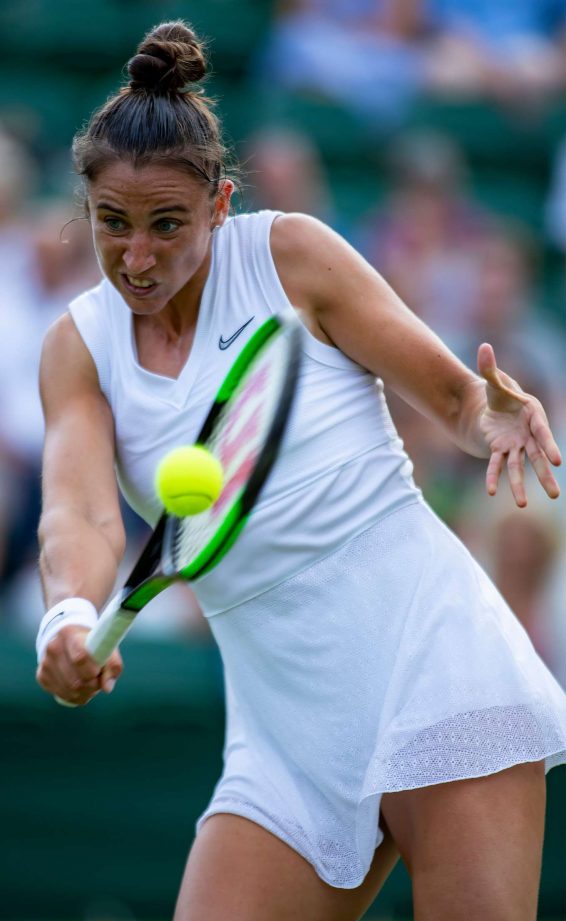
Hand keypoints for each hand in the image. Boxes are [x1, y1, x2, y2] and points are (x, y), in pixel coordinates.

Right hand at [36, 625, 122, 706]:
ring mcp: (45, 662)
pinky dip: (75, 696)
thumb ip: (113, 665)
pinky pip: (61, 695)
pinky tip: (81, 688)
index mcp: (69, 634)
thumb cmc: (92, 644)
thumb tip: (107, 688)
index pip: (80, 658)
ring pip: (68, 690)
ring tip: (91, 684)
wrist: (70, 639)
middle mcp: (53, 647)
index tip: (98, 672)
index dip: (92, 671)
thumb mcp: (107, 648)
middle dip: (91, 686)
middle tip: (98, 681)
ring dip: (84, 693)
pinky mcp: (42, 676)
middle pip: (75, 680)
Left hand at [477, 343, 561, 506]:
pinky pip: (497, 466)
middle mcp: (528, 434)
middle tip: (555, 495)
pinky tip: (492, 492)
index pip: (543, 433)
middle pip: (538, 457)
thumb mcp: (493, 380)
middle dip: (545, 475)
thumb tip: (484, 346)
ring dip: (520, 486)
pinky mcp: (501, 451)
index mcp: (533, 415)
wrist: (491, 406)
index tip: (558, 461)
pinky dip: (494, 478)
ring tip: (522, 504)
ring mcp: (515, 445)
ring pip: (519, 468)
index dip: (550, 446)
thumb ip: (489, 367)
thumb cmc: (499, 393)